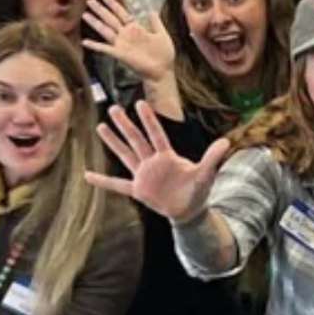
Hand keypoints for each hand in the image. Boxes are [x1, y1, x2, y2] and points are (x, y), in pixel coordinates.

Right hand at [82, 0, 176, 81]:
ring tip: (84, 14)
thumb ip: (155, 22)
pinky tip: (85, 41)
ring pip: (105, 30)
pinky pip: (105, 49)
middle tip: (89, 0)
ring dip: (95, 23)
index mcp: (136, 28)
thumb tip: (150, 9)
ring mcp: (121, 44)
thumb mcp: (162, 34)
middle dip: (100, 10)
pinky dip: (95, 45)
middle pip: (110, 19)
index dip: (113, 4)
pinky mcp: (119, 54)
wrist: (162, 71)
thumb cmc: (163, 54)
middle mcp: (126, 34)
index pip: (122, 13)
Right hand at [86, 102, 237, 223]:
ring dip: (113, 142)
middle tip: (113, 108)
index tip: (140, 104)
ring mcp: (143, 175)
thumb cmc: (197, 189)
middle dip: (125, 125)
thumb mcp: (205, 174)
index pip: (156, 135)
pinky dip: (102, 181)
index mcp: (167, 157)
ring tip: (101, 126)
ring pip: (125, 155)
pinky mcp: (137, 190)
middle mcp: (152, 162)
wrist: (189, 210)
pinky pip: (116, 184)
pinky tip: (87, 174)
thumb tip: (226, 142)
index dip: (149, 120)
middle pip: (136, 140)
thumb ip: (212, 158)